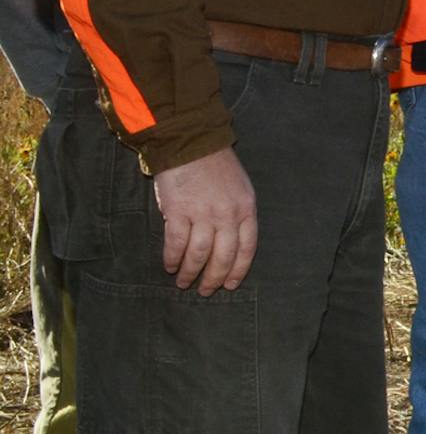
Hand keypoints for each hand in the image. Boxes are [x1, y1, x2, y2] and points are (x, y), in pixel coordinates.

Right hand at [153, 146, 257, 293]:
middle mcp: (227, 214)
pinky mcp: (178, 211)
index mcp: (246, 209)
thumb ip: (238, 213)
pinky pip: (176, 243)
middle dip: (214, 278)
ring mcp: (203, 213)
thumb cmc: (217, 166)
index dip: (238, 270)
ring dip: (190, 272)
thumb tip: (231, 242)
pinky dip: (172, 258)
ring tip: (184, 283)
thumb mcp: (240, 188)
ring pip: (199, 254)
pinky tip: (169, 266)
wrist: (191, 143)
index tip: (230, 285)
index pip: (247, 248)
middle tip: (205, 291)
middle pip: (223, 256)